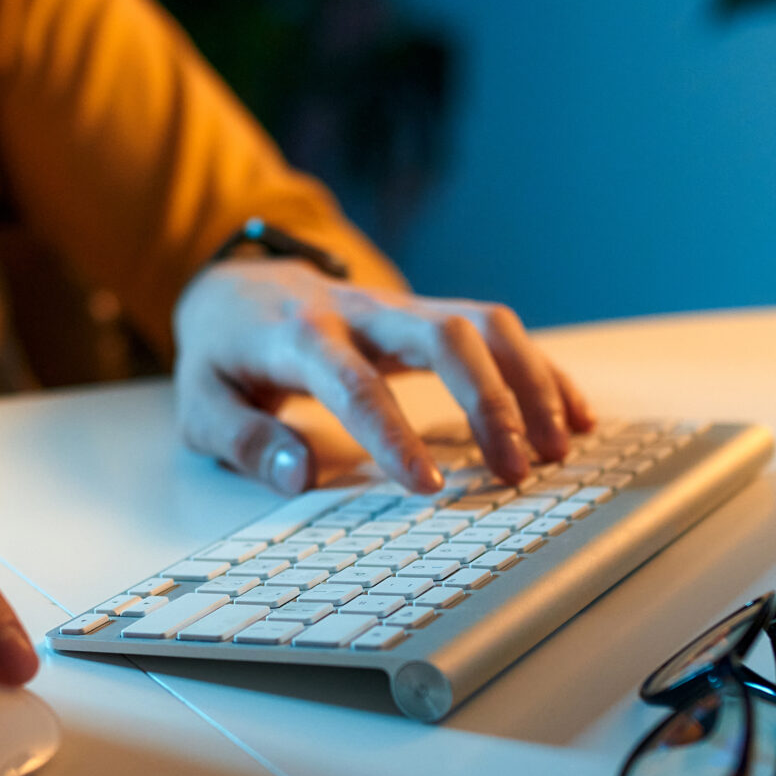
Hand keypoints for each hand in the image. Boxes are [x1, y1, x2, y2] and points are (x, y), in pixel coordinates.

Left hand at [172, 259, 594, 493]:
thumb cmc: (225, 357)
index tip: (429, 488)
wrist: (239, 287)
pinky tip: (574, 417)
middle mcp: (362, 313)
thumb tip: (298, 476)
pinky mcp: (429, 314)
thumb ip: (244, 441)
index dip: (393, 434)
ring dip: (529, 383)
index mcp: (299, 337)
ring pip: (483, 323)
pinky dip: (541, 371)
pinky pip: (498, 330)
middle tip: (517, 469)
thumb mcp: (201, 404)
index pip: (355, 383)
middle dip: (490, 401)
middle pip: (443, 336)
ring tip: (556, 449)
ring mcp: (403, 308)